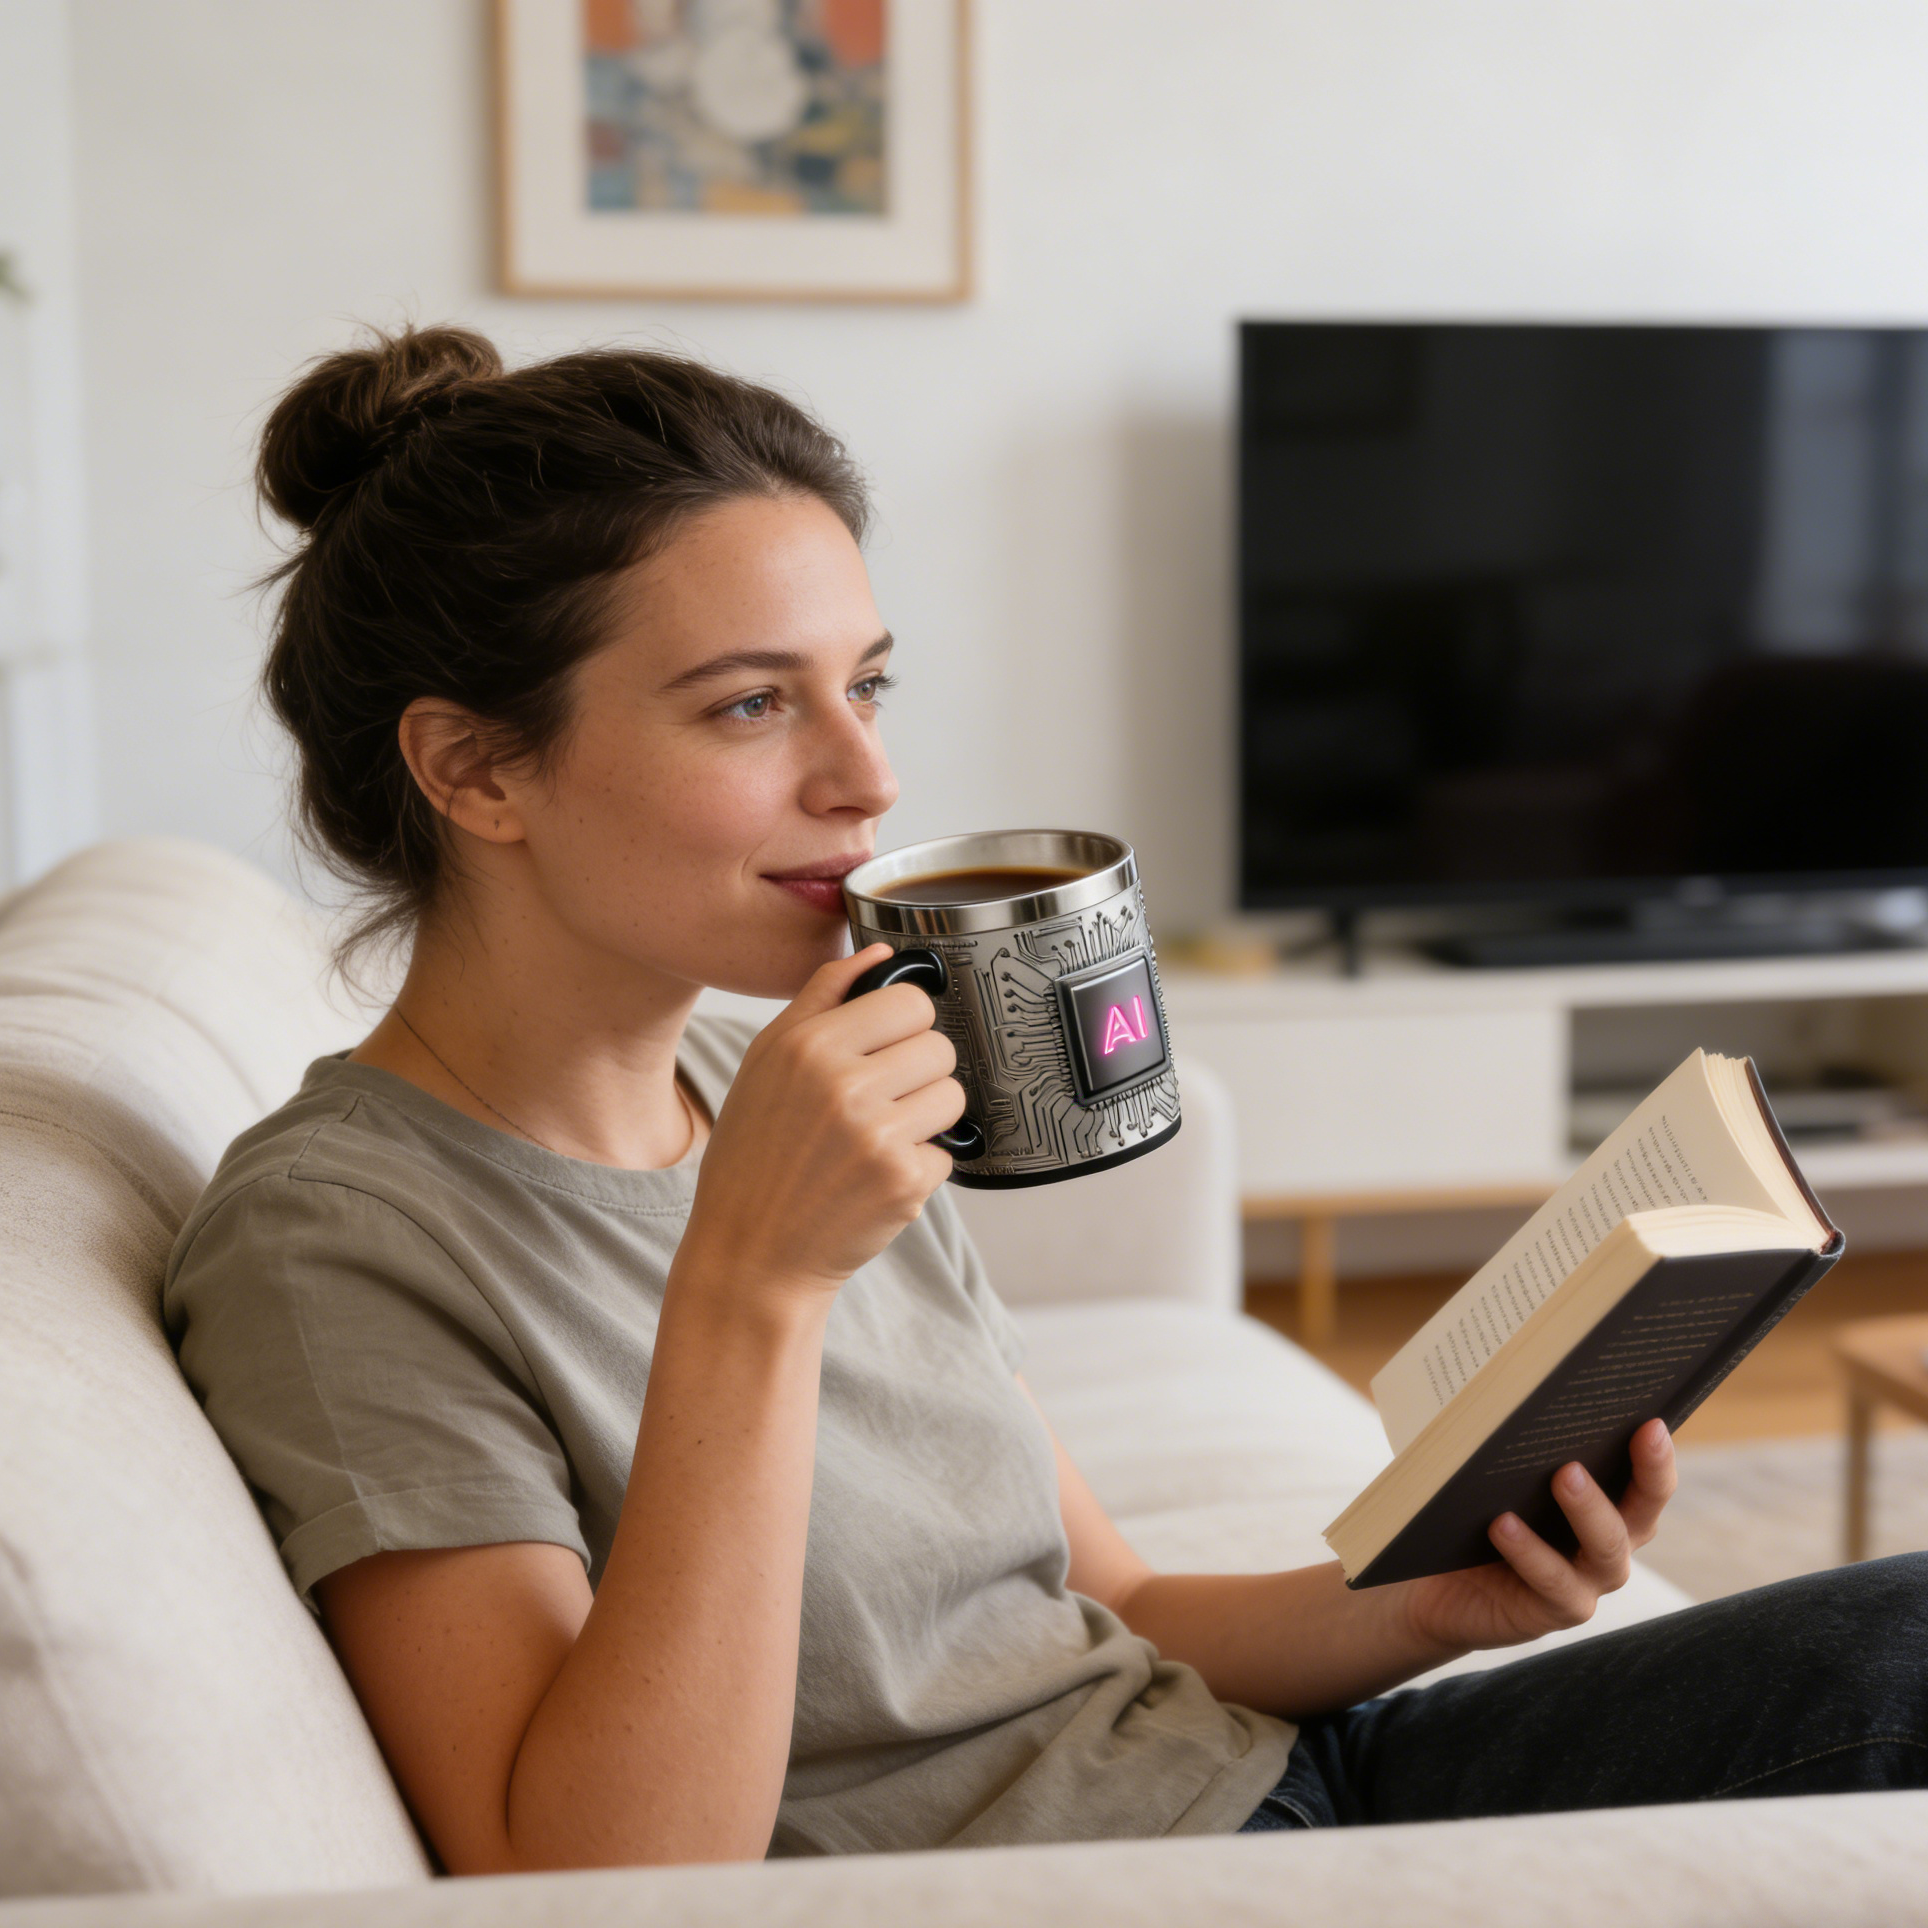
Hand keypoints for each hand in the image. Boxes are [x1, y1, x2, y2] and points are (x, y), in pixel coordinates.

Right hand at [678, 943, 966, 1297]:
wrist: (751, 1253)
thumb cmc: (755, 1155)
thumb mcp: (766, 1060)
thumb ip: (824, 995)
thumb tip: (883, 951)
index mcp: (809, 1046)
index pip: (910, 1001)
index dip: (905, 1024)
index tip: (887, 1047)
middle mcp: (844, 1086)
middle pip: (940, 1047)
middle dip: (920, 1072)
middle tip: (881, 1100)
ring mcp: (877, 1136)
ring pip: (953, 1097)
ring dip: (927, 1118)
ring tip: (879, 1138)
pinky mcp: (903, 1183)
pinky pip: (947, 1153)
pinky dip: (920, 1167)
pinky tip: (874, 1178)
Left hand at [1395, 1418, 1678, 1655]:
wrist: (1444, 1590)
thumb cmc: (1479, 1519)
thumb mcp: (1505, 1480)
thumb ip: (1526, 1449)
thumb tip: (1522, 1390)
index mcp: (1609, 1509)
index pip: (1648, 1483)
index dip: (1657, 1457)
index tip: (1652, 1422)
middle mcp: (1609, 1546)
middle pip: (1642, 1513)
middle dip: (1644, 1474)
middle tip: (1630, 1435)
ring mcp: (1586, 1582)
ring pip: (1605, 1548)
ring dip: (1588, 1509)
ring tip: (1563, 1475)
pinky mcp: (1554, 1611)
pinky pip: (1553, 1582)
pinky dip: (1529, 1551)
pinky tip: (1503, 1524)